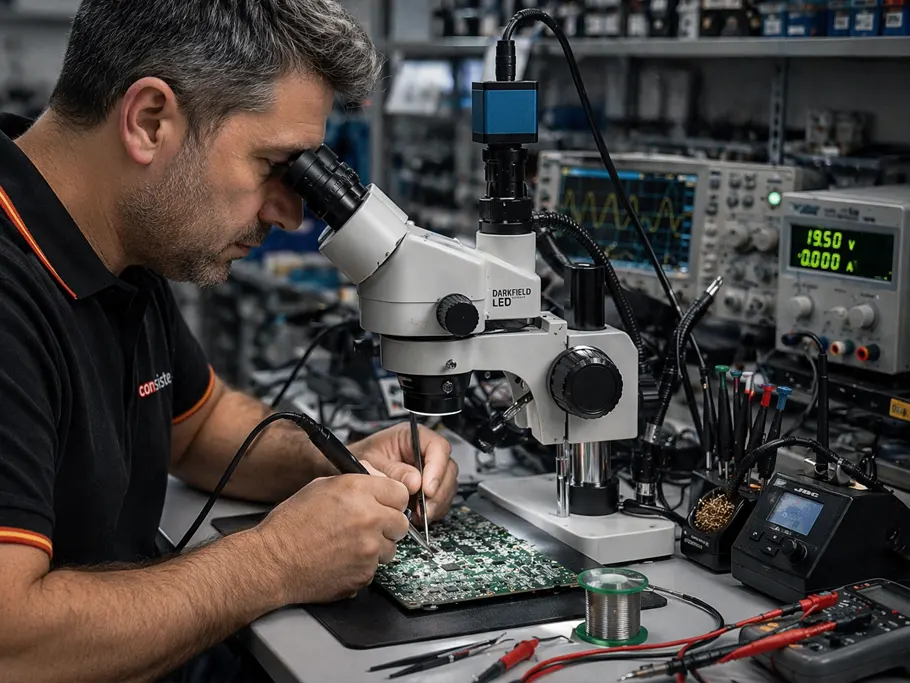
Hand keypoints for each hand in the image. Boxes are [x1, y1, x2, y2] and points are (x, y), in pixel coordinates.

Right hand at [254, 470, 409, 604]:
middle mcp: (369, 518)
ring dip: (377, 546)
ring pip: (391, 547)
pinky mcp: (365, 573)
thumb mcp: (321, 487)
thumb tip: (375, 481)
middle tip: (370, 526)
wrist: (273, 562)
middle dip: (388, 524)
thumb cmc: (290, 525)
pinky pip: (375, 568)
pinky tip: (343, 559)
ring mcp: (369, 548)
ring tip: (350, 544)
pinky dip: (363, 565)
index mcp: (359, 491)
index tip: (387, 505)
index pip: (401, 492)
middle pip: (402, 522)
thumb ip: (355, 483)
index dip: (392, 500)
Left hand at [348, 422, 457, 522]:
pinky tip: (419, 516)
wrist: (344, 474)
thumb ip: (392, 471)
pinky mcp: (427, 489)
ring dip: (436, 503)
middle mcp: (423, 452)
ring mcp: (427, 471)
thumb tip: (414, 482)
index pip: (437, 446)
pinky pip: (440, 500)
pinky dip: (433, 511)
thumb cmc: (355, 460)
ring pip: (447, 485)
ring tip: (419, 516)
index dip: (437, 467)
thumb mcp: (370, 462)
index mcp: (411, 436)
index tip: (426, 488)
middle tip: (424, 508)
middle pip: (447, 468)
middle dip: (438, 491)